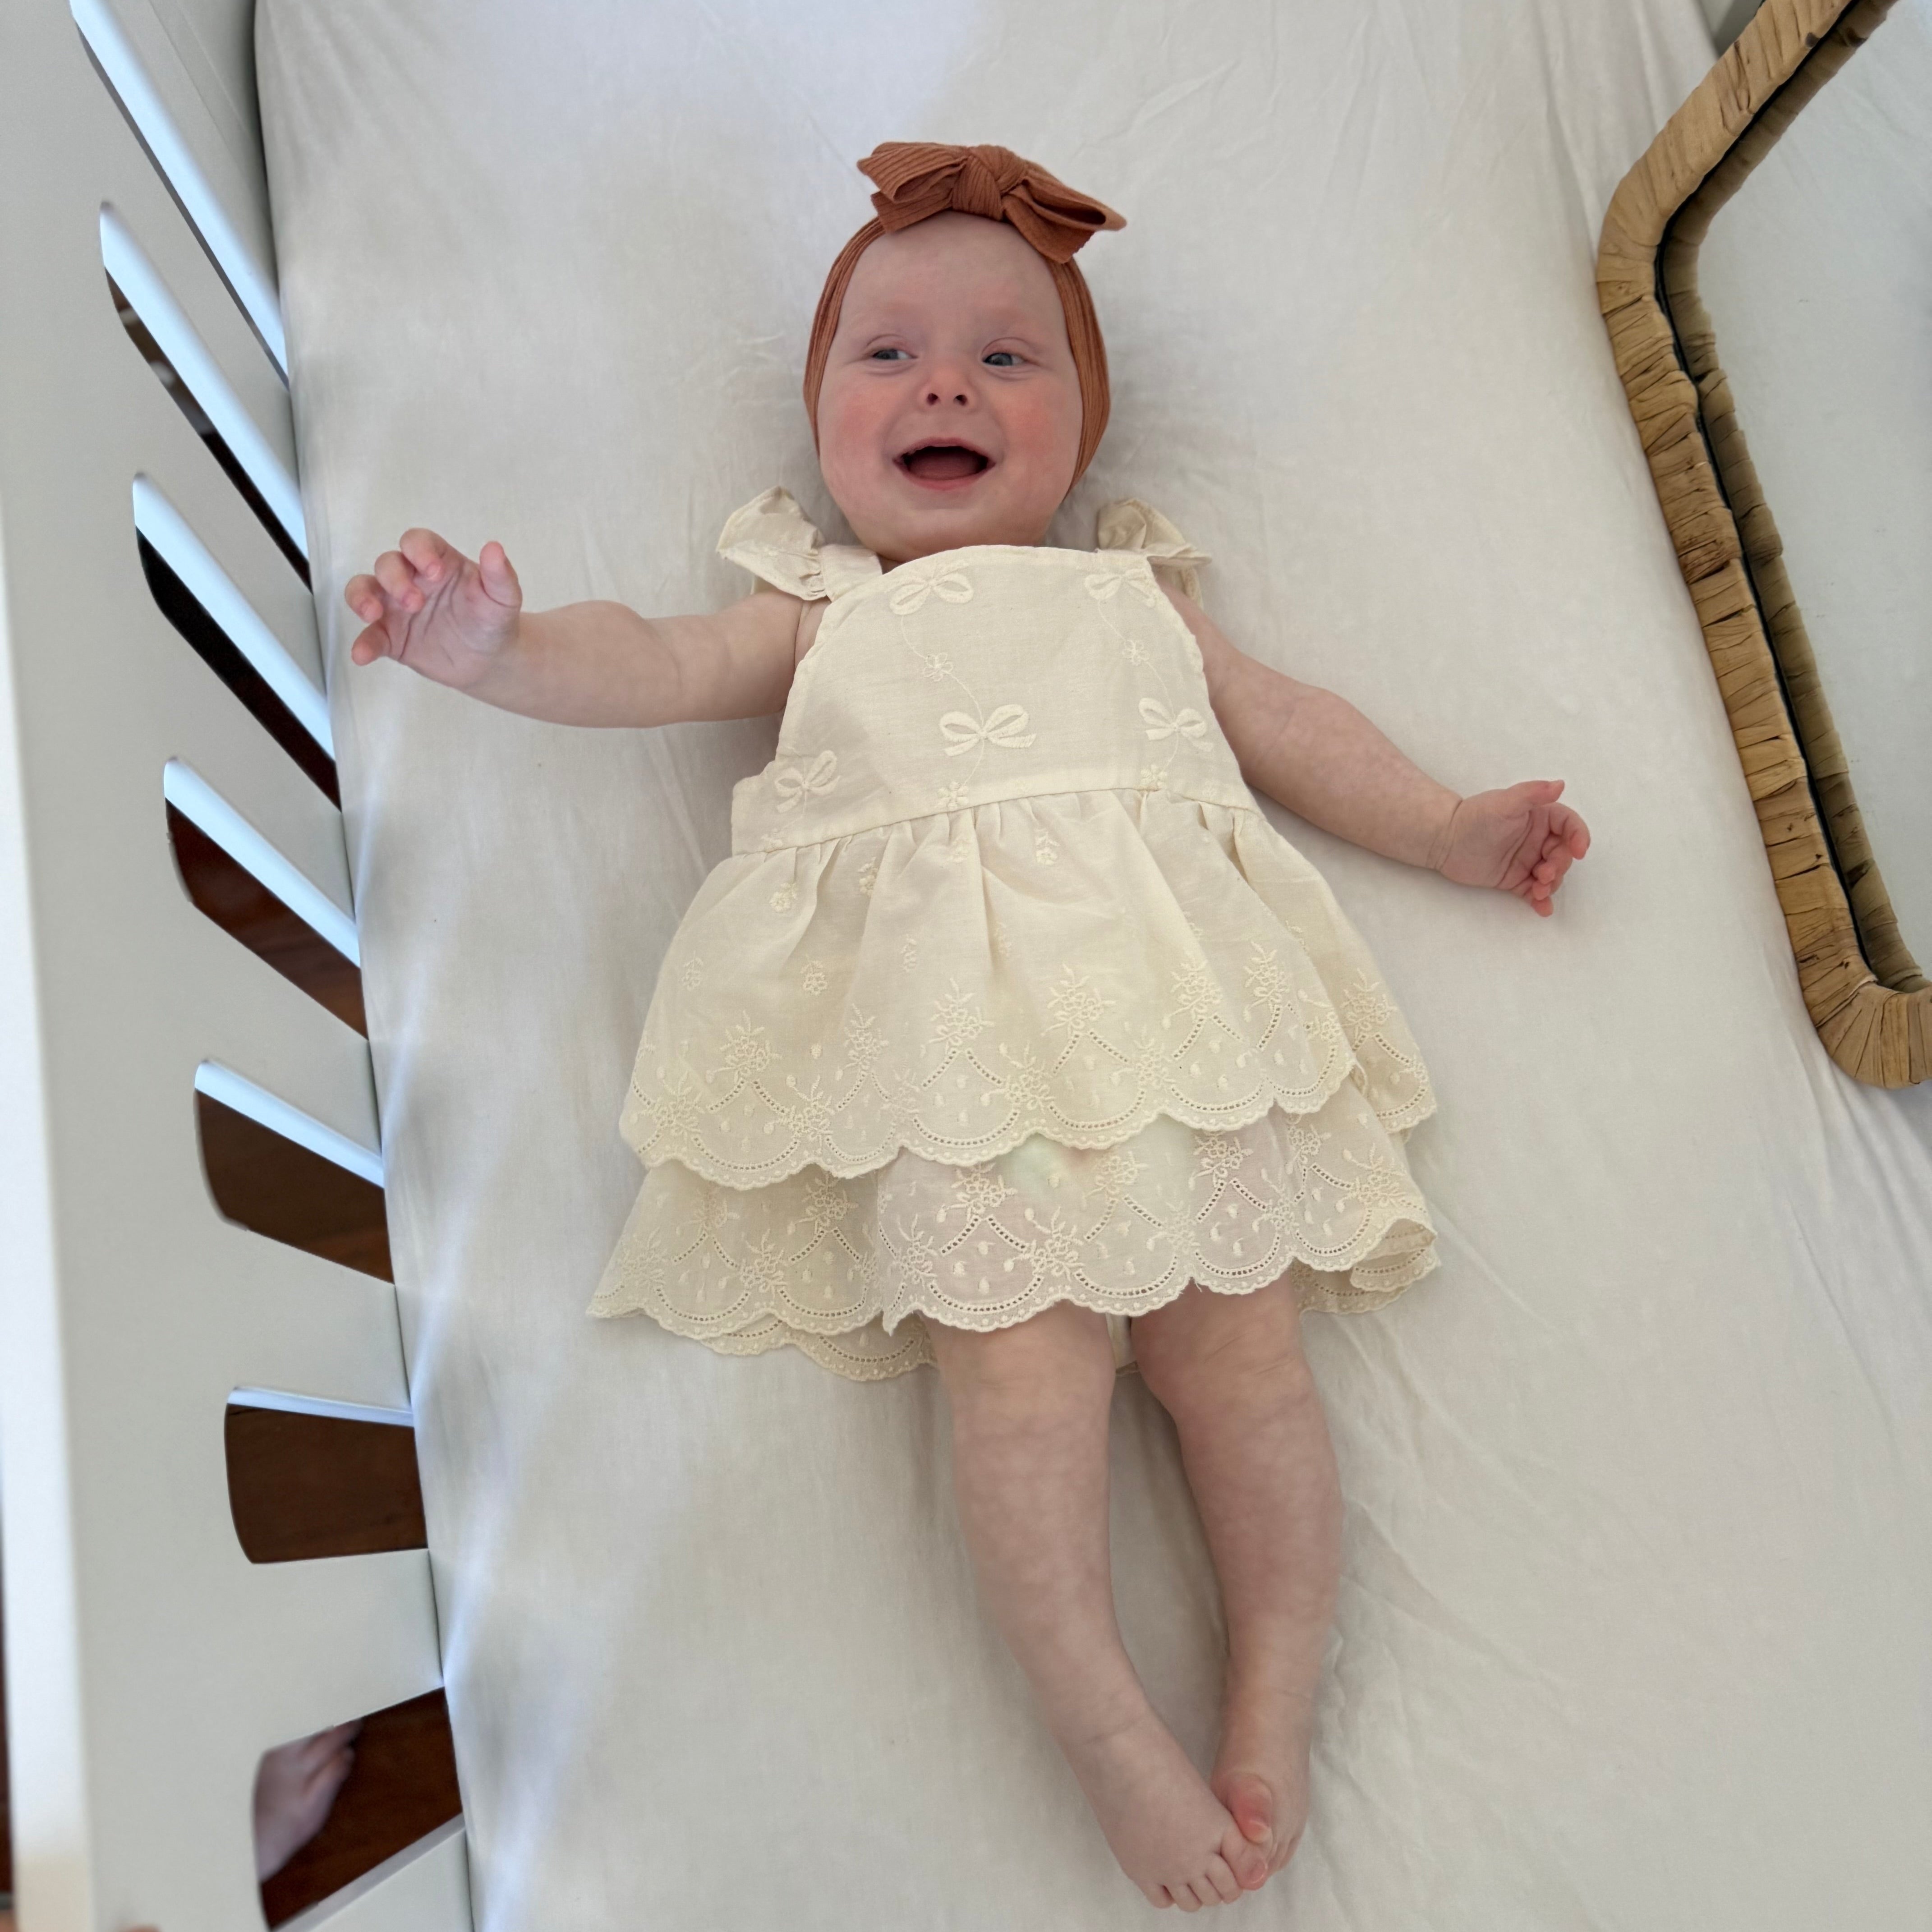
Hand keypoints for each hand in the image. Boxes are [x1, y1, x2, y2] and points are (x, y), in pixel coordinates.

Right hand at [344, 529, 521, 689]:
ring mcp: (397, 607)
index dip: (419, 551)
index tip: (434, 573)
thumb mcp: (503, 598)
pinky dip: (363, 644)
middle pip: (387, 564)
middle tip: (414, 603)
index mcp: (438, 562)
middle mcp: (412, 579)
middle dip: (394, 579)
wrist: (491, 660)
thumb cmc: (493, 620)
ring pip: (365, 589)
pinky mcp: (391, 637)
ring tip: (372, 614)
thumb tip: (494, 548)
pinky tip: (362, 655)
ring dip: (361, 598)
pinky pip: (371, 636)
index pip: (417, 542)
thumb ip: (499, 575)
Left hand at [1434, 779, 1589, 916]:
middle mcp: (1537, 839)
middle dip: (1559, 865)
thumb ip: (1532, 794)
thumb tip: (1560, 785)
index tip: (1579, 851)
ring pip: (1551, 875)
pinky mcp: (1515, 880)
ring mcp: (1527, 860)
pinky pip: (1534, 892)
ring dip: (1551, 884)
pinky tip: (1543, 909)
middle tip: (1544, 873)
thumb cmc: (1474, 817)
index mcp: (1540, 817)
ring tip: (1538, 890)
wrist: (1444, 840)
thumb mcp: (1504, 803)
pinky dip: (1541, 901)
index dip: (1579, 837)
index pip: (1569, 826)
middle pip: (1563, 854)